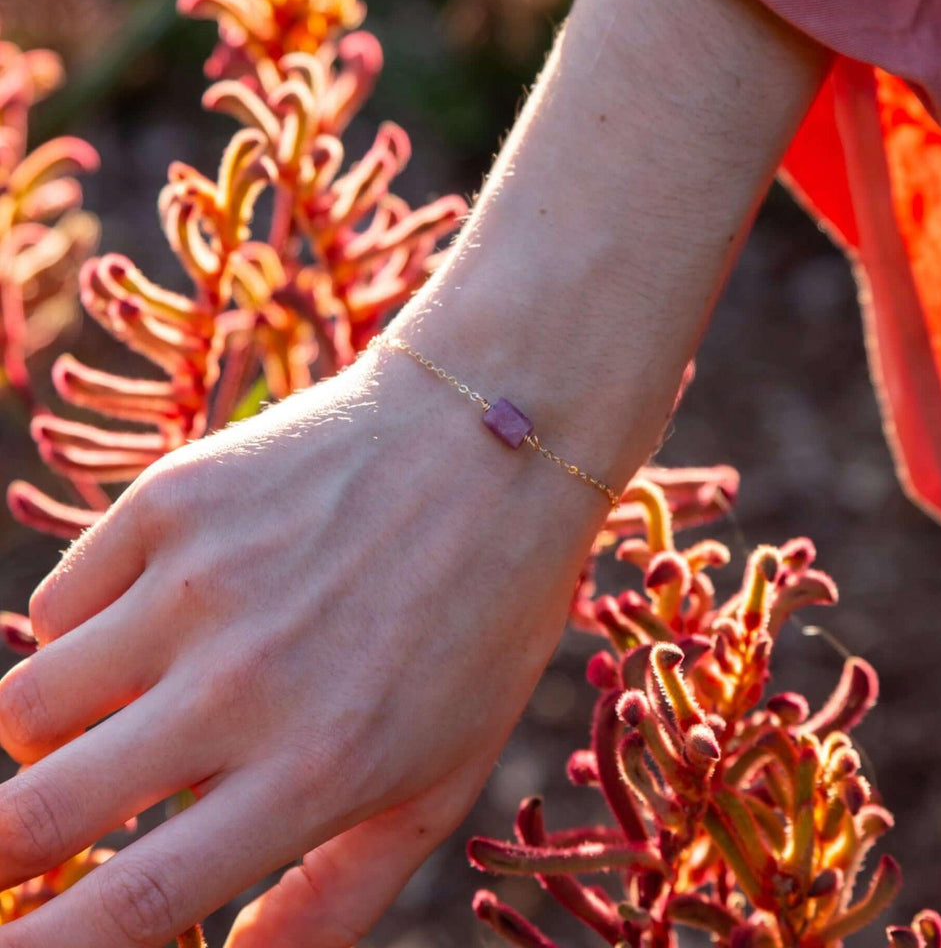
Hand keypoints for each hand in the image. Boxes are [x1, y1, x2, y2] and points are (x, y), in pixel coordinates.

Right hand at [0, 350, 601, 946]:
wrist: (489, 442)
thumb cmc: (481, 614)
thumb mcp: (445, 770)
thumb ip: (336, 894)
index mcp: (319, 769)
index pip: (131, 902)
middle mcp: (243, 681)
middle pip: (33, 812)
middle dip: (5, 848)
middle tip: (29, 835)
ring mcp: (197, 581)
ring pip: (28, 705)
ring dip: (56, 733)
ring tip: (132, 704)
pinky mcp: (173, 498)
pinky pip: (63, 600)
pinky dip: (90, 629)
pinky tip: (164, 611)